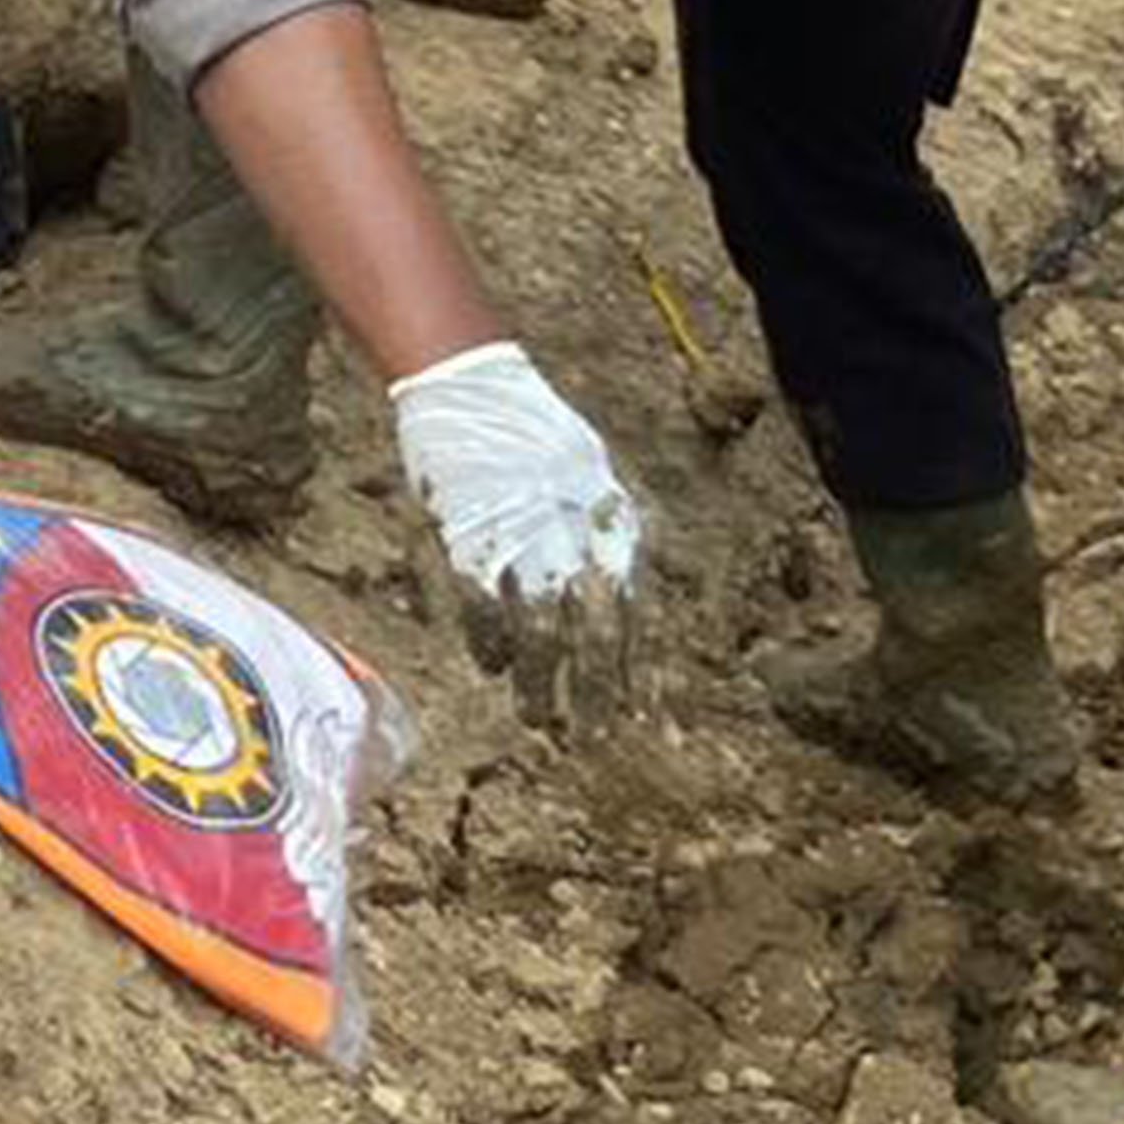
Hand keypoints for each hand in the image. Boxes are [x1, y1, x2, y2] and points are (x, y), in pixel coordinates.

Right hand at [391, 342, 643, 720]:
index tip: (652, 720)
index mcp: (613, 523)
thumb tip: (626, 602)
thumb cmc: (536, 433)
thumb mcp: (595, 477)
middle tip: (598, 739)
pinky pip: (485, 610)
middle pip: (595, 635)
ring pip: (540, 633)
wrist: (473, 385)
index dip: (643, 671)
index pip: (638, 615)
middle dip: (599, 693)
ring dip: (542, 685)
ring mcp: (522, 541)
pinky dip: (491, 644)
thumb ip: (608, 537)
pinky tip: (495, 667)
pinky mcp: (470, 540)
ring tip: (542, 719)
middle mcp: (574, 537)